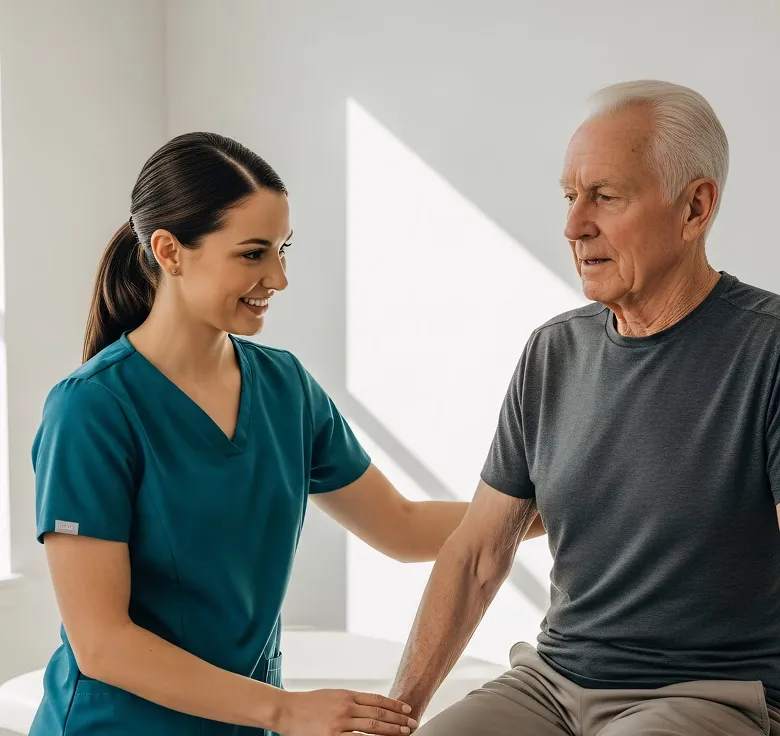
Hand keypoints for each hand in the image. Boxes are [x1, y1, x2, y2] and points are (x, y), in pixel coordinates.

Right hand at [276, 688, 417, 734]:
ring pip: (373, 727)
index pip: (377, 699)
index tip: (407, 709)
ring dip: (391, 731)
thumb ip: (350, 700)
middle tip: (412, 724)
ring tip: (405, 733)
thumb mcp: (332, 695)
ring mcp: (340, 723)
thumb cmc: (309, 704)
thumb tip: (371, 706)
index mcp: (347, 695)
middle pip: (379, 713)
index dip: (394, 704)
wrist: (287, 710)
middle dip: (398, 719)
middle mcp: (347, 707)